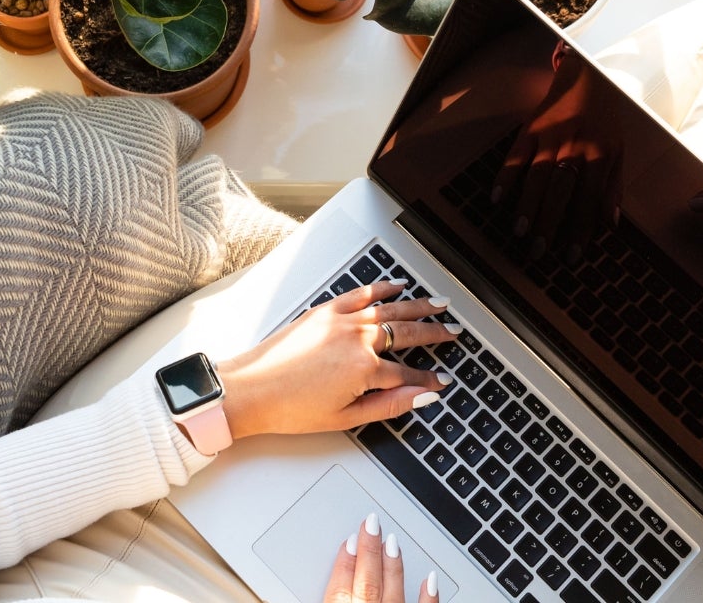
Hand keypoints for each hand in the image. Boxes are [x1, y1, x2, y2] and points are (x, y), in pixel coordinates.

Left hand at [217, 281, 457, 439]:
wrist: (249, 391)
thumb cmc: (290, 409)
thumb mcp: (346, 418)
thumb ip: (389, 405)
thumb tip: (421, 398)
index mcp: (365, 369)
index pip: (408, 374)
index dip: (427, 379)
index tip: (441, 381)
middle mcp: (357, 339)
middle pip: (407, 334)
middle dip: (435, 334)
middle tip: (453, 332)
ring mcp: (340, 321)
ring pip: (389, 309)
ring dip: (417, 306)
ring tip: (438, 304)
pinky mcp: (323, 311)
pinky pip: (360, 294)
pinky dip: (380, 288)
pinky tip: (395, 286)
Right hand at [322, 514, 438, 602]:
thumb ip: (328, 598)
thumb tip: (296, 598)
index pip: (339, 588)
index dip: (343, 563)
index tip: (349, 541)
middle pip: (367, 581)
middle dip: (369, 550)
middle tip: (371, 523)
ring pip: (393, 591)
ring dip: (392, 565)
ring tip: (392, 541)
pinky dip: (429, 596)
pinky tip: (430, 578)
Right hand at [491, 48, 625, 261]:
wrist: (586, 78)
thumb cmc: (605, 120)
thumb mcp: (619, 151)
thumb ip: (613, 188)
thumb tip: (610, 225)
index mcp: (599, 156)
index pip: (588, 200)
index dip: (580, 230)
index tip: (572, 256)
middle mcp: (574, 147)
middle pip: (560, 191)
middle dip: (549, 223)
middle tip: (540, 252)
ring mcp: (549, 137)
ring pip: (536, 176)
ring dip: (526, 205)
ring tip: (519, 232)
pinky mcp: (529, 129)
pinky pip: (514, 156)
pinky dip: (504, 177)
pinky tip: (496, 199)